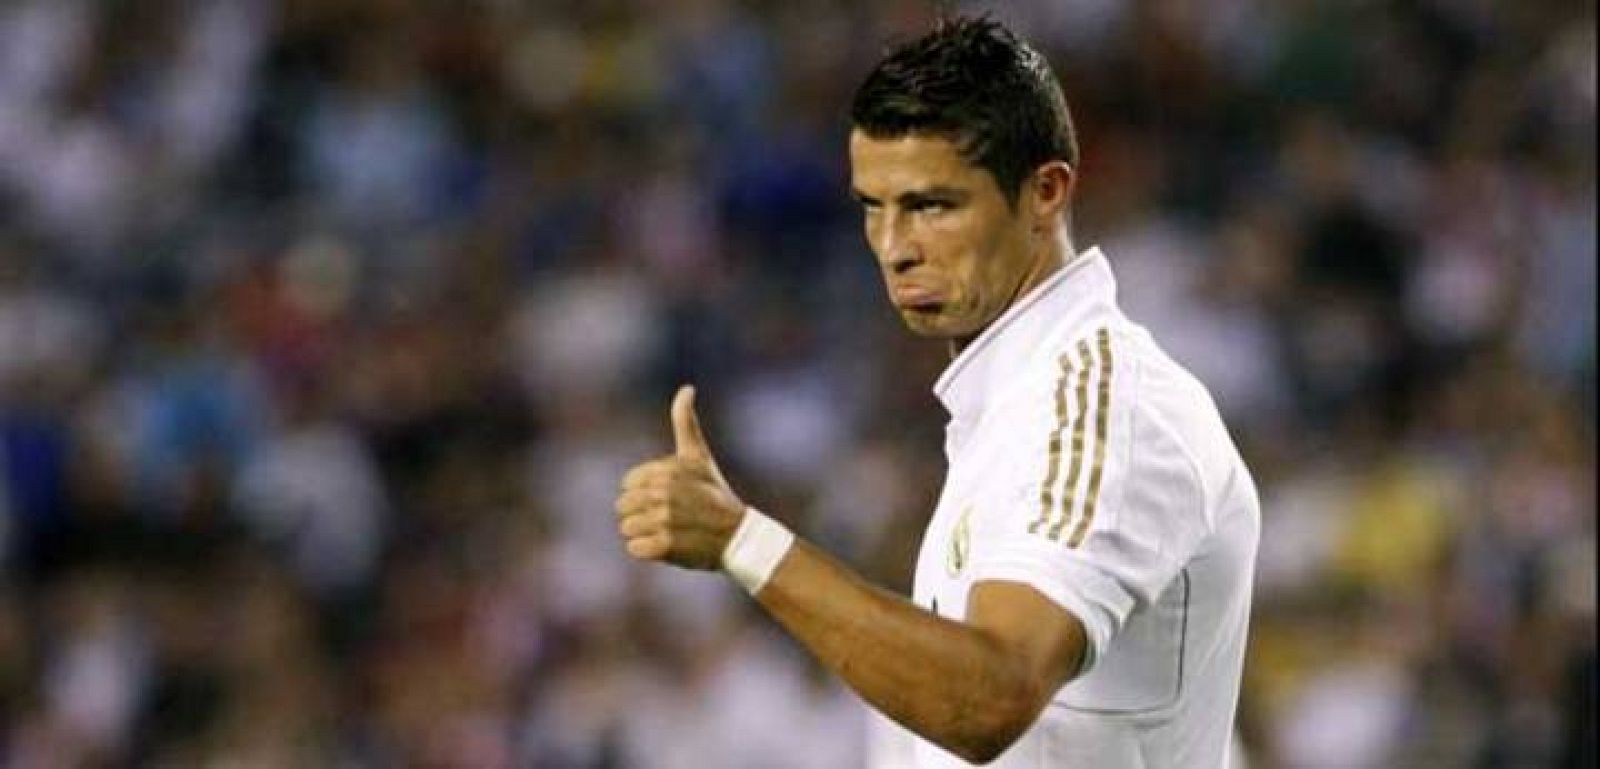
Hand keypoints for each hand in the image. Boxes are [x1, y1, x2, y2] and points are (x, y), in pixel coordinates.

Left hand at [615, 385, 746, 569]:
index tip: (670, 497)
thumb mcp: (699, 456)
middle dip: (642, 514)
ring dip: (644, 533)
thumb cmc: (714, 493)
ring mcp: (665, 520)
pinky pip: (635, 549)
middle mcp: (664, 494)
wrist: (738, 535)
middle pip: (623, 507)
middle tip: (671, 516)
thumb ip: (686, 422)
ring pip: (627, 528)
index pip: (627, 485)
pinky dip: (649, 551)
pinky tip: (670, 546)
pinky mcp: (665, 546)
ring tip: (670, 531)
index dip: (644, 493)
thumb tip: (687, 388)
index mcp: (666, 470)